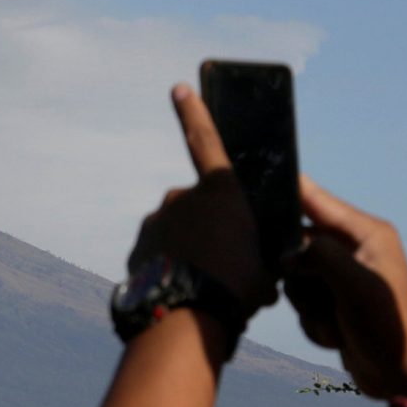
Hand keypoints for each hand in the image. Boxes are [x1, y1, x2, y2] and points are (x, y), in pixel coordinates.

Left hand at [125, 86, 279, 316]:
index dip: (194, 112)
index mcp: (220, 191)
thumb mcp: (266, 269)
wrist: (186, 317)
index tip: (179, 88)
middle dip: (212, 232)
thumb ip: (261, 256)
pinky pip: (161, 253)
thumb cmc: (237, 288)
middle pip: (201, 209)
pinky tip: (185, 295)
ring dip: (192, 253)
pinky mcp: (139, 247)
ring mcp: (157, 221)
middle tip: (228, 268)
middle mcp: (183, 198)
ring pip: (179, 233)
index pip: (205, 140)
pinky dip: (171, 268)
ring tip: (208, 288)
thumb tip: (259, 269)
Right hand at [281, 177, 406, 397]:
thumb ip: (319, 256)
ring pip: (295, 278)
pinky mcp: (334, 303)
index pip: (316, 199)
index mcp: (365, 232)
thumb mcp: (356, 284)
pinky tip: (336, 336)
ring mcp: (341, 277)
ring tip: (333, 322)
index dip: (286, 190)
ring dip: (308, 306)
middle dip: (299, 275)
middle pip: (297, 243)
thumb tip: (286, 254)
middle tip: (313, 294)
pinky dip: (314, 323)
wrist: (406, 375)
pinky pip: (303, 303)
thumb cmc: (389, 325)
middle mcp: (352, 249)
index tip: (252, 184)